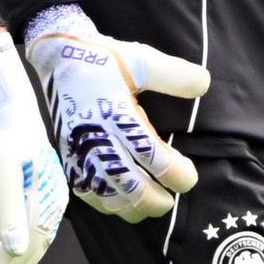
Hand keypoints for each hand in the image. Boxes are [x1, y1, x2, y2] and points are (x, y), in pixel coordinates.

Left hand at [0, 31, 68, 263]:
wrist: (9, 103)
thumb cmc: (3, 134)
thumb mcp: (1, 173)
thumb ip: (8, 212)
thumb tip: (14, 249)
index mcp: (45, 196)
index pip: (28, 245)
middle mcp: (51, 197)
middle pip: (35, 245)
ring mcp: (47, 191)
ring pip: (36, 236)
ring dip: (17, 259)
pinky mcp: (40, 184)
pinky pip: (35, 222)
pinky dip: (23, 240)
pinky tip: (12, 248)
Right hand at [26, 9, 209, 221]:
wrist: (59, 57)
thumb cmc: (103, 58)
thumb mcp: (140, 59)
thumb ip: (172, 74)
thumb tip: (205, 83)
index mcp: (117, 114)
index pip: (151, 154)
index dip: (175, 173)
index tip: (189, 175)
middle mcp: (97, 137)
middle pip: (128, 184)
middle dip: (154, 199)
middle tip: (171, 199)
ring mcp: (79, 150)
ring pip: (107, 195)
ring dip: (132, 206)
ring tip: (149, 204)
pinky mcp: (68, 155)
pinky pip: (85, 192)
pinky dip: (106, 204)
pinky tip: (120, 201)